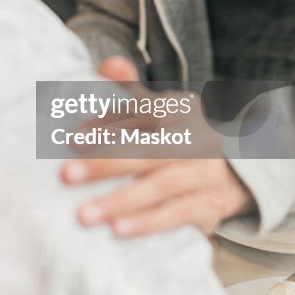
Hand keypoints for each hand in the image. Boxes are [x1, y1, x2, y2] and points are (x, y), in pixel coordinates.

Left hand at [60, 56, 254, 236]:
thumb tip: (106, 64)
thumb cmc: (174, 140)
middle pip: (149, 149)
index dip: (108, 124)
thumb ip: (130, 90)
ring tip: (85, 214)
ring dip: (120, 201)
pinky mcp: (209, 206)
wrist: (228, 176)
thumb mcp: (156, 111)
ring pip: (160, 186)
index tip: (72, 140)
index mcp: (181, 110)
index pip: (144, 112)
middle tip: (66, 176)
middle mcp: (198, 138)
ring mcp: (206, 173)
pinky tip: (119, 231)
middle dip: (106, 164)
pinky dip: (148, 223)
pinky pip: (177, 215)